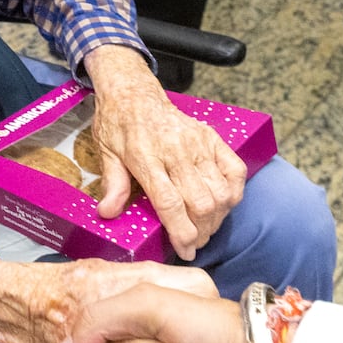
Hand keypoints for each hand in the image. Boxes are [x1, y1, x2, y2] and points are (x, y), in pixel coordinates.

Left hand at [82, 46, 245, 259]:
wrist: (135, 92)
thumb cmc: (119, 124)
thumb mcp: (107, 153)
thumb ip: (113, 184)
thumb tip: (108, 213)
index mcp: (146, 156)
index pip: (170, 203)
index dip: (181, 232)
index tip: (185, 250)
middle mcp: (176, 150)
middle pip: (201, 202)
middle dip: (201, 231)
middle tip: (194, 242)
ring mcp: (198, 143)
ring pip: (220, 191)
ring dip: (217, 217)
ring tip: (205, 228)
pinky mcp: (212, 138)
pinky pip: (235, 171)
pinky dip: (234, 193)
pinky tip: (223, 204)